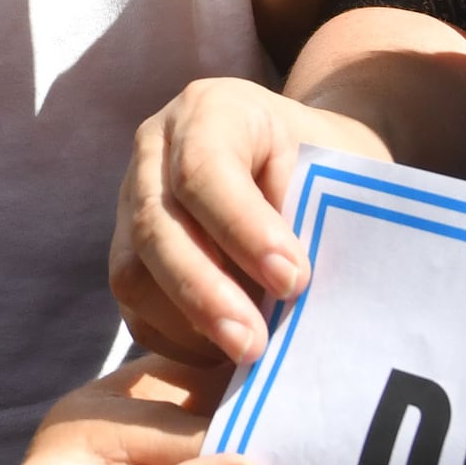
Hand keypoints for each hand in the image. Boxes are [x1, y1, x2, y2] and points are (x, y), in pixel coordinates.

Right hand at [115, 76, 390, 365]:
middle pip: (155, 225)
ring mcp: (132, 201)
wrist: (305, 161)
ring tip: (247, 354)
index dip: (243, 230)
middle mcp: (155, 151)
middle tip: (255, 344)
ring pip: (133, 272)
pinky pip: (135, 307)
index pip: (205, 170)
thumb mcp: (337, 169)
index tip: (294, 280)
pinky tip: (226, 354)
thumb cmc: (332, 166)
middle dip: (204, 292)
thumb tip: (294, 293)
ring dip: (189, 323)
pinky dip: (179, 339)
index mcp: (211, 110)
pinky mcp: (128, 253)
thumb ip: (316, 216)